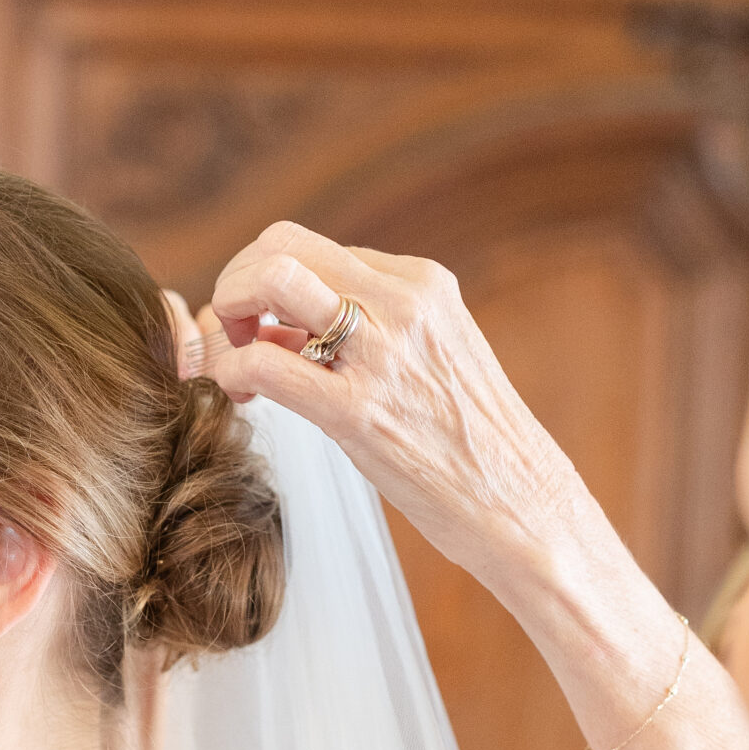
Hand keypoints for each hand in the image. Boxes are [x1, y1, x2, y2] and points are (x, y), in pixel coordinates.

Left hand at [197, 221, 599, 598]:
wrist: (521, 505)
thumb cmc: (466, 445)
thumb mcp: (427, 360)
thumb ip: (362, 332)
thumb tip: (277, 327)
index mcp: (420, 282)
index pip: (312, 248)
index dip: (266, 285)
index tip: (258, 332)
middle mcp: (403, 302)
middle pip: (280, 244)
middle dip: (236, 285)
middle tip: (232, 338)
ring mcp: (382, 353)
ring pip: (270, 279)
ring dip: (226, 315)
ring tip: (232, 363)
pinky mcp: (359, 412)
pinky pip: (265, 363)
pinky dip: (230, 370)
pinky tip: (236, 395)